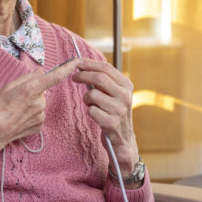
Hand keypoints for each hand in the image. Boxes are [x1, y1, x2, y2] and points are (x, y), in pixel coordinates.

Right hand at [0, 57, 79, 152]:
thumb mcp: (7, 87)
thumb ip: (27, 77)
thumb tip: (40, 71)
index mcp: (31, 89)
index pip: (55, 77)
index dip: (67, 68)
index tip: (76, 61)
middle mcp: (39, 102)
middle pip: (42, 90)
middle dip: (33, 90)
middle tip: (16, 98)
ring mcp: (41, 115)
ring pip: (40, 102)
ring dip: (31, 103)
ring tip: (15, 109)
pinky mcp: (40, 125)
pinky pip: (39, 114)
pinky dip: (31, 113)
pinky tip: (19, 117)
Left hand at [71, 58, 139, 176]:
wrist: (123, 139)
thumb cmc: (113, 111)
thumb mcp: (115, 93)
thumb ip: (104, 79)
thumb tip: (82, 64)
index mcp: (126, 85)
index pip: (106, 68)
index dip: (89, 63)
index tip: (77, 62)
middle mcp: (125, 96)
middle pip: (99, 78)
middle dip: (83, 75)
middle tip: (74, 77)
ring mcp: (119, 110)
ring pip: (93, 94)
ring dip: (86, 98)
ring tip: (91, 103)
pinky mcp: (112, 123)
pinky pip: (91, 110)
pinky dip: (90, 111)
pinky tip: (96, 115)